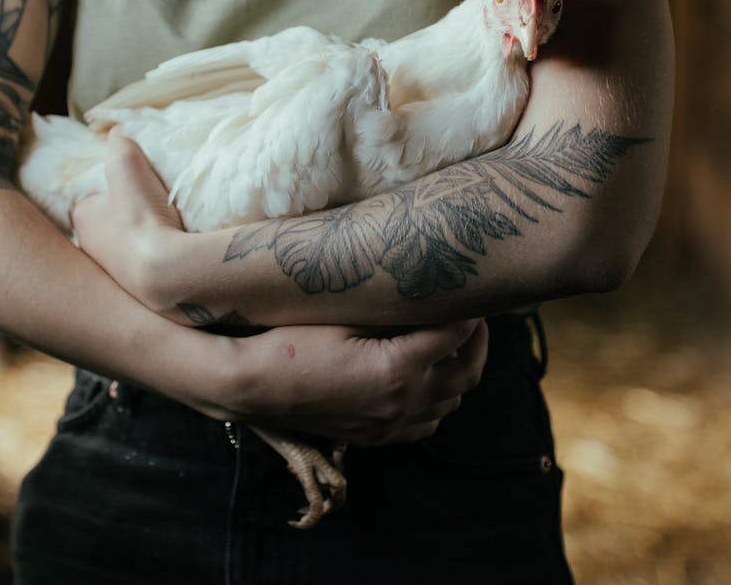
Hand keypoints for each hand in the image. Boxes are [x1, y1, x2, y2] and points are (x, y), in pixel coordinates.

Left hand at [72, 128, 187, 312]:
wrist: (165, 271)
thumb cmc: (139, 215)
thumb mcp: (126, 164)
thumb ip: (119, 142)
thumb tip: (116, 128)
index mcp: (80, 219)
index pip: (87, 202)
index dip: (106, 193)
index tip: (130, 187)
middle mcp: (88, 249)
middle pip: (105, 226)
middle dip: (122, 218)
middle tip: (148, 209)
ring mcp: (110, 274)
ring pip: (123, 250)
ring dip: (140, 241)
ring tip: (165, 229)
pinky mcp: (134, 291)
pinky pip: (142, 269)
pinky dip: (153, 259)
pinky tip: (171, 252)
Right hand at [226, 318, 488, 445]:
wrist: (254, 386)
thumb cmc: (292, 340)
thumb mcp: (345, 316)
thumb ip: (393, 310)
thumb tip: (429, 293)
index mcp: (398, 369)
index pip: (455, 336)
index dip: (467, 312)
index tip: (467, 294)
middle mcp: (402, 403)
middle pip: (466, 374)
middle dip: (476, 342)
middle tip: (471, 318)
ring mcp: (390, 425)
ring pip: (451, 403)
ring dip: (458, 372)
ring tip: (448, 345)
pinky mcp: (376, 438)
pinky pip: (425, 424)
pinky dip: (436, 401)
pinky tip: (423, 379)